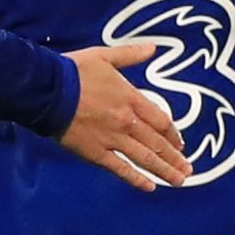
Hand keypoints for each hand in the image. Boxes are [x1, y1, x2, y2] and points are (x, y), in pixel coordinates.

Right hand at [60, 44, 187, 190]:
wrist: (47, 90)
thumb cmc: (74, 71)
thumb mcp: (105, 56)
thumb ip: (130, 55)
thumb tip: (152, 48)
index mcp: (131, 99)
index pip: (160, 121)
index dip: (173, 134)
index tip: (181, 144)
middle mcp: (127, 122)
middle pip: (157, 143)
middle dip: (174, 158)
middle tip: (187, 170)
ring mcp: (112, 139)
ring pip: (145, 158)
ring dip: (164, 170)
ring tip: (179, 181)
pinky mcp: (96, 153)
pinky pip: (120, 169)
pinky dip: (136, 179)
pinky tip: (149, 187)